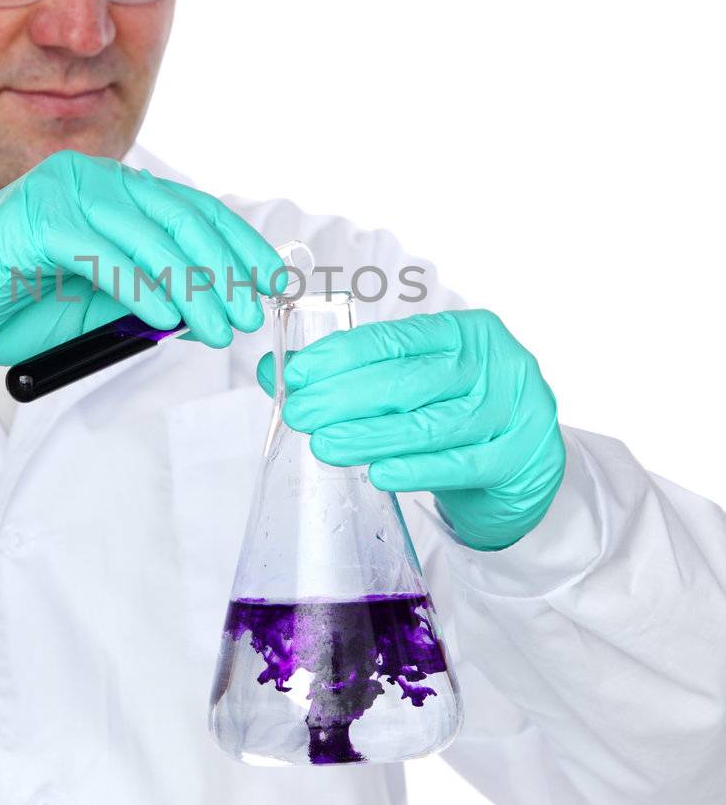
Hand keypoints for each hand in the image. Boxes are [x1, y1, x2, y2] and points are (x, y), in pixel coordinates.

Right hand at [0, 149, 281, 368]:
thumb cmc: (8, 305)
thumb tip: (212, 305)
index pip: (187, 209)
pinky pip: (103, 254)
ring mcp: (58, 193)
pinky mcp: (33, 221)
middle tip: (250, 312)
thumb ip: (147, 294)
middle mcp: (86, 179)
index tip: (270, 282)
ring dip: (191, 287)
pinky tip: (167, 317)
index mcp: (105, 190)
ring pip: (146, 237)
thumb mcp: (96, 304)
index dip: (236, 244)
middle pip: (178, 217)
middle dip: (224, 268)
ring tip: (218, 327)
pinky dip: (140, 286)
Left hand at [256, 309, 565, 550]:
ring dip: (371, 436)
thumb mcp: (418, 385)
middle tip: (301, 413)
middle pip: (410, 380)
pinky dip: (415, 469)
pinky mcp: (519, 458)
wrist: (527, 466)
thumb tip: (278, 371)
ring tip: (324, 445)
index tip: (299, 373)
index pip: (397, 339)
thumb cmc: (459, 414)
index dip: (344, 355)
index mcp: (466, 332)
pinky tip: (378, 472)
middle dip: (346, 397)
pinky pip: (460, 465)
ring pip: (431, 424)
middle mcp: (495, 363)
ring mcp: (514, 410)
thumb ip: (358, 374)